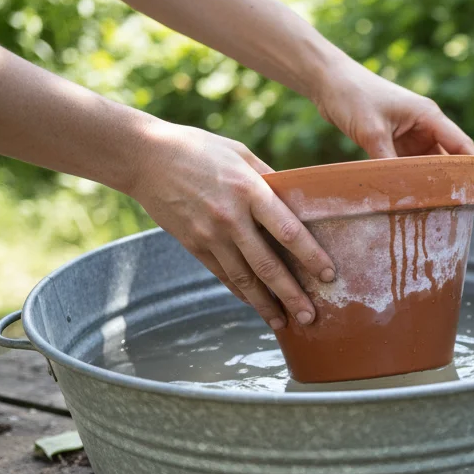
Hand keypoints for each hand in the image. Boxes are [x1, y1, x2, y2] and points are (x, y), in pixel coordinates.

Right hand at [127, 121, 334, 329]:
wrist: (144, 157)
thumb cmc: (199, 150)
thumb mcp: (240, 154)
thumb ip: (269, 179)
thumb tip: (298, 198)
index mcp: (249, 190)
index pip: (287, 230)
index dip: (310, 256)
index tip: (329, 275)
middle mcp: (230, 217)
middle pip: (267, 264)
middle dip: (291, 294)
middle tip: (311, 316)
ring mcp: (210, 235)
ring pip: (243, 278)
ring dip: (265, 304)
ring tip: (284, 323)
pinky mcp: (193, 245)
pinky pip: (222, 275)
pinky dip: (240, 292)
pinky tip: (255, 304)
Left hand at [314, 63, 473, 194]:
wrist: (327, 80)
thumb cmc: (353, 95)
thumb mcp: (372, 131)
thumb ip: (388, 162)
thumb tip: (399, 194)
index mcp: (428, 116)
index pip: (463, 146)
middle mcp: (424, 124)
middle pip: (451, 157)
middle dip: (458, 181)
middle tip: (465, 209)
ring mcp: (410, 132)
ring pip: (430, 163)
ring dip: (434, 182)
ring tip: (441, 208)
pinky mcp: (394, 139)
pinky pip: (410, 164)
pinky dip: (414, 179)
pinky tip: (415, 196)